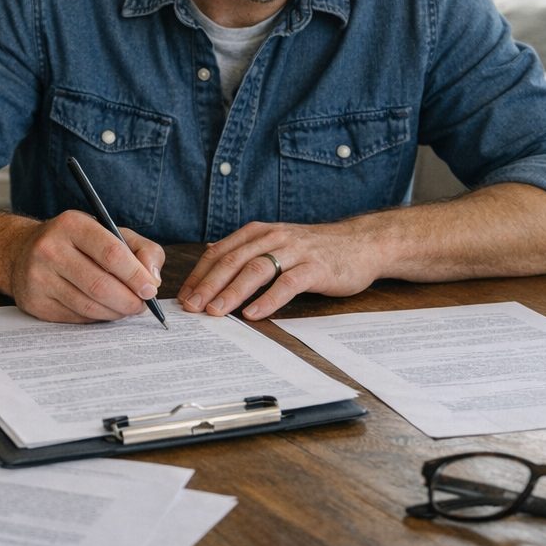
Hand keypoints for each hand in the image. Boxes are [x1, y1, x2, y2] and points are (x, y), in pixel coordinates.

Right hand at [7, 210, 164, 323]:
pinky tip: (101, 310)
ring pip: (89, 306)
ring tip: (125, 308)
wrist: (21, 251)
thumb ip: (141, 249)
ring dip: (114, 313)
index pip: (111, 253)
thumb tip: (153, 279)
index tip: (151, 289)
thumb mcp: (108, 232)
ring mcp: (39, 277)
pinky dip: (96, 318)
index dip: (136, 275)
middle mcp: (50, 249)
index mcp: (72, 225)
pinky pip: (76, 318)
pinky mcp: (35, 302)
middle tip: (141, 305)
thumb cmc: (75, 242)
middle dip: (129, 300)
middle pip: (100, 285)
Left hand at [177, 221, 376, 319]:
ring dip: (232, 292)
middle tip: (190, 307)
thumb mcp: (275, 241)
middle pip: (233, 260)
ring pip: (256, 270)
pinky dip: (268, 299)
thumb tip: (210, 254)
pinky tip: (253, 313)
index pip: (221, 252)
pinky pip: (287, 284)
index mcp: (259, 232)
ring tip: (215, 311)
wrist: (361, 243)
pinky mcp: (315, 268)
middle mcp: (273, 237)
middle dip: (208, 285)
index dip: (199, 274)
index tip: (183, 296)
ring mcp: (295, 251)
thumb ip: (245, 249)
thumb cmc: (315, 248)